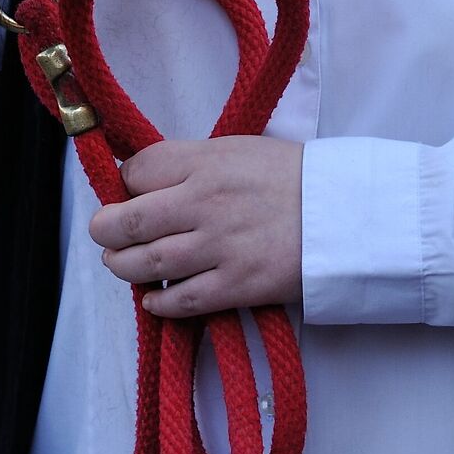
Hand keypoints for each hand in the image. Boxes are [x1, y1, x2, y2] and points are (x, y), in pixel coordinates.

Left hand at [90, 136, 304, 318]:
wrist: (346, 213)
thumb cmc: (291, 177)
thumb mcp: (237, 150)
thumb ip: (192, 163)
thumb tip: (147, 180)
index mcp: (204, 163)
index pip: (136, 171)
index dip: (124, 184)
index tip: (127, 193)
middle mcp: (203, 203)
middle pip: (128, 220)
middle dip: (107, 231)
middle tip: (107, 234)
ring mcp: (219, 246)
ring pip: (147, 263)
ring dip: (124, 267)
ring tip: (123, 265)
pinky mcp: (237, 285)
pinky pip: (181, 300)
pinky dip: (159, 303)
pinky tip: (154, 299)